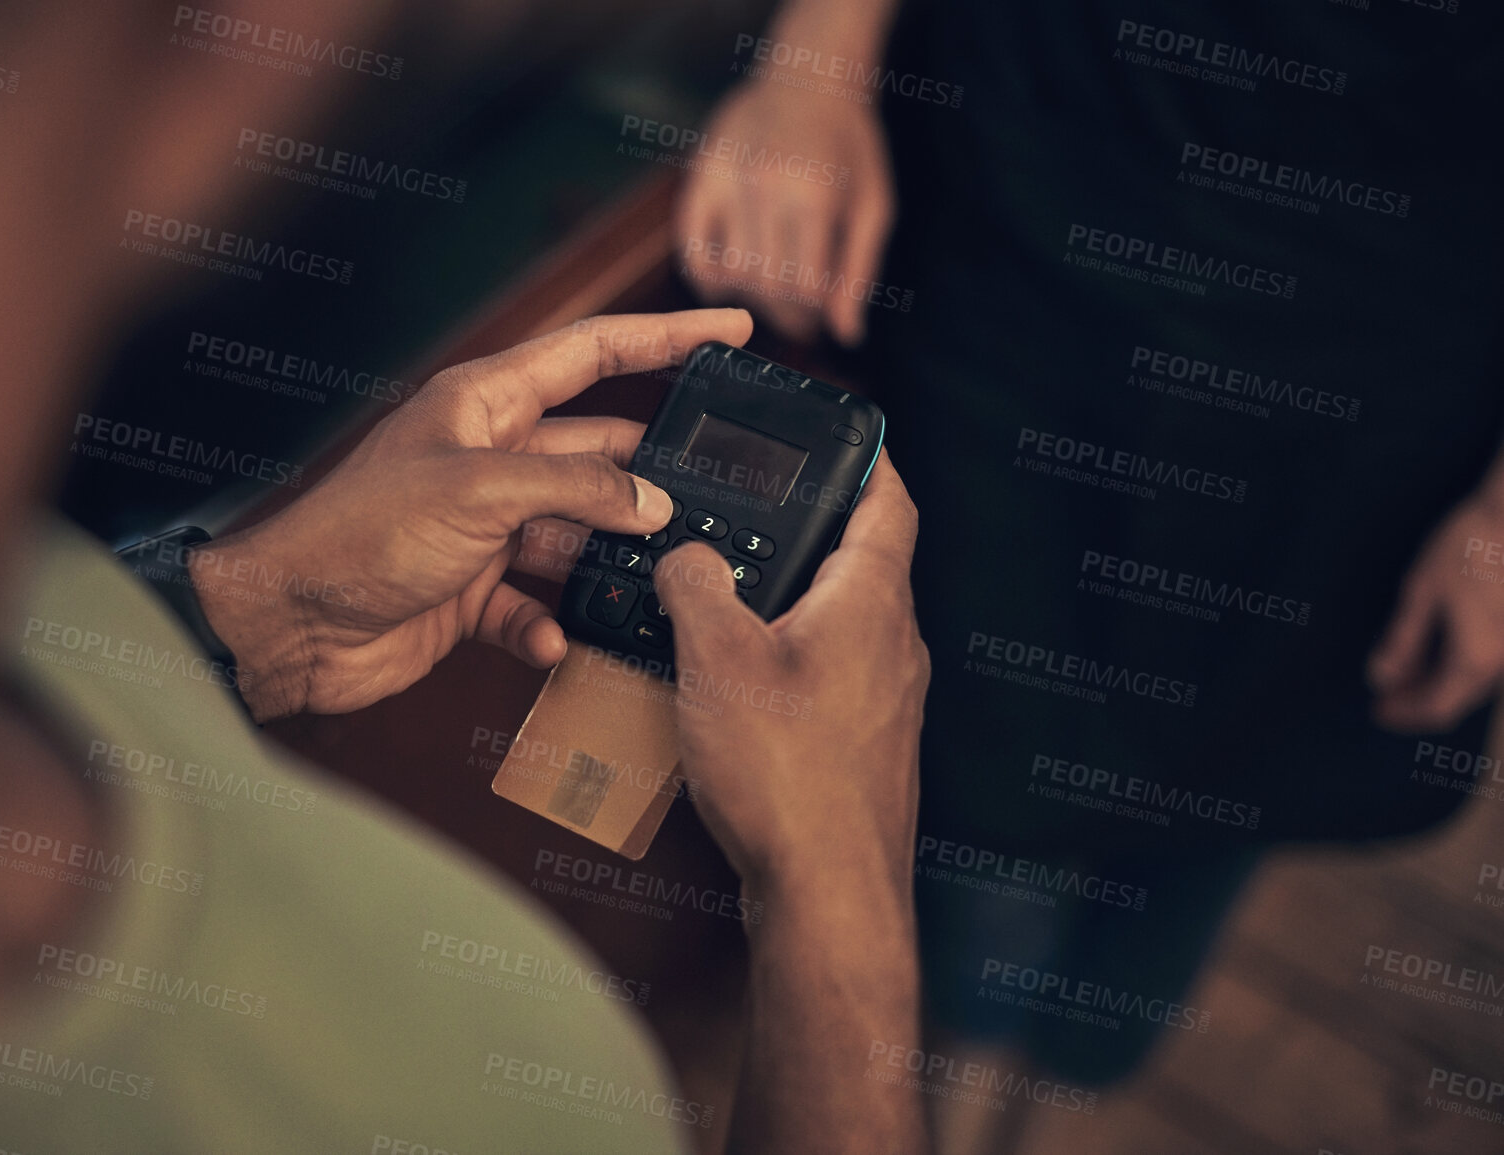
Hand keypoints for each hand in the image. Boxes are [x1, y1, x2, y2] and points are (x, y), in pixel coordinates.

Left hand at [193, 309, 754, 720]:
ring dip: (603, 561)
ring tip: (645, 580)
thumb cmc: (358, 535)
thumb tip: (651, 505)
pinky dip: (549, 623)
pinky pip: (536, 602)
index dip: (667, 337)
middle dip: (646, 480)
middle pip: (596, 454)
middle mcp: (490, 457)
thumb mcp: (481, 493)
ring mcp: (484, 526)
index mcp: (487, 404)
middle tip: (706, 499)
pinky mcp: (473, 590)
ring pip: (575, 534)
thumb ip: (577, 492)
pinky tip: (552, 637)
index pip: (595, 352)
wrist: (289, 625)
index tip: (732, 331)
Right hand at [652, 452, 927, 899]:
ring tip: (724, 607)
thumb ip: (697, 587)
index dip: (866, 459)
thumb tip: (689, 557)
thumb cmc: (786, 775)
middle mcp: (894, 646)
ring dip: (791, 607)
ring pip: (842, 626)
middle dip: (806, 538)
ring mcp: (887, 702)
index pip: (889, 501)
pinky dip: (788, 665)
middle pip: (861, 563)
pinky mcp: (866, 749)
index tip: (844, 435)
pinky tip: (737, 692)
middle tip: (753, 519)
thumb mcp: (715, 658)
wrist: (827, 894)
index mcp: (872, 602)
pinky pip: (829, 681)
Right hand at [675, 77, 895, 345]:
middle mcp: (765, 189)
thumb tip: (847, 334)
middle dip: (782, 313)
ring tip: (770, 290)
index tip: (817, 321)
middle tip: (796, 316)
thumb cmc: (850, 146)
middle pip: (765, 287)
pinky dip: (707, 277)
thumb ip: (858, 271)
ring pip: (729, 274)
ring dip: (749, 296)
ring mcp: (727, 182)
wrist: (808, 80)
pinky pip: (692, 249)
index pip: (805, 288)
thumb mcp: (871, 205)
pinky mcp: (700, 178)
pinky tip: (728, 279)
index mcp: (814, 195)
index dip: (812, 316)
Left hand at [1369, 491, 1503, 729]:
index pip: (1436, 707)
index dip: (1404, 714)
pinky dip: (1458, 664)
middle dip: (1418, 699)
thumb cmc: (1471, 545)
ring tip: (1404, 670)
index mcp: (1476, 658)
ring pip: (1473, 681)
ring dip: (1438, 681)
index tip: (1378, 710)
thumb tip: (1381, 677)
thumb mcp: (1423, 590)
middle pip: (1457, 698)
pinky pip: (1487, 661)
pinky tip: (1436, 649)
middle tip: (1385, 693)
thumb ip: (1403, 640)